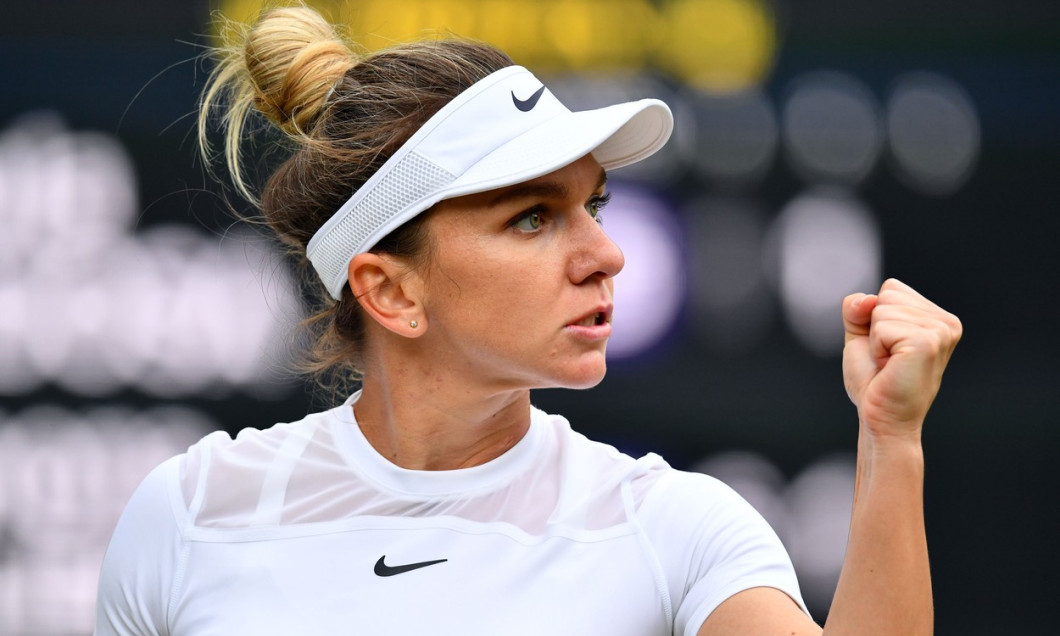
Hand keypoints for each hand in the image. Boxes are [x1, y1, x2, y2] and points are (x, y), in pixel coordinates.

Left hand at [842, 279, 961, 439]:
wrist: (881, 418)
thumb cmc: (874, 381)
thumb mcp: (861, 335)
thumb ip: (858, 308)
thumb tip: (865, 299)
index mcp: (938, 318)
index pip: (891, 288)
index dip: (875, 318)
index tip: (887, 348)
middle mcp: (947, 322)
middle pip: (887, 294)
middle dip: (874, 328)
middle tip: (887, 359)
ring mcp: (941, 331)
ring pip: (881, 309)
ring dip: (875, 340)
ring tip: (890, 364)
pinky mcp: (928, 342)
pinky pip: (881, 326)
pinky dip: (876, 347)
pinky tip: (890, 367)